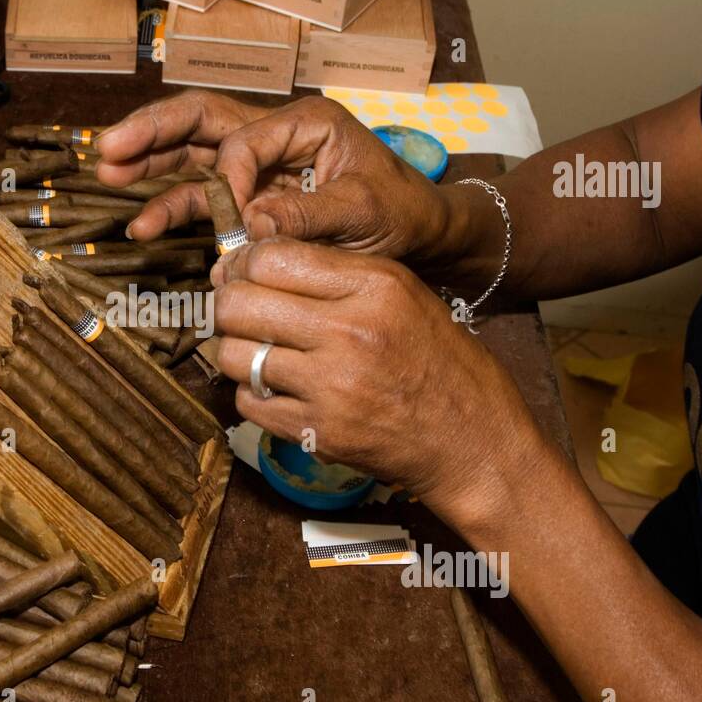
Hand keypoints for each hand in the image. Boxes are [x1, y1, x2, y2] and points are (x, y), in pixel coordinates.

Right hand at [96, 91, 460, 268]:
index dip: (229, 177)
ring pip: (193, 156)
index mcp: (305, 122)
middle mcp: (275, 135)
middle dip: (152, 133)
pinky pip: (205, 198)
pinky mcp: (252, 197)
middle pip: (201, 122)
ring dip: (151, 165)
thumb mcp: (365, 210)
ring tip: (107, 174)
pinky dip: (174, 208)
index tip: (239, 221)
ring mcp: (260, 166)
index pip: (242, 137)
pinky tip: (143, 225)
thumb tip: (251, 224)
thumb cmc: (401, 212)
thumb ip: (309, 215)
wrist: (420, 235)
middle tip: (108, 148)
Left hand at [211, 237, 551, 523]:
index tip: (244, 274)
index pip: (271, 258)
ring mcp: (332, 386)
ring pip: (233, 355)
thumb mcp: (404, 295)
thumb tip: (256, 262)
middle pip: (239, 304)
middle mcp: (349, 331)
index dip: (244, 264)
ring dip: (235, 351)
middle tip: (238, 312)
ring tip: (257, 351)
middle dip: (227, 305)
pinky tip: (276, 389)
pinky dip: (252, 395)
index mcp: (374, 286)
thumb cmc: (439, 362)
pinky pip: (249, 403)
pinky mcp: (319, 431)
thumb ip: (336, 274)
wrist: (473, 442)